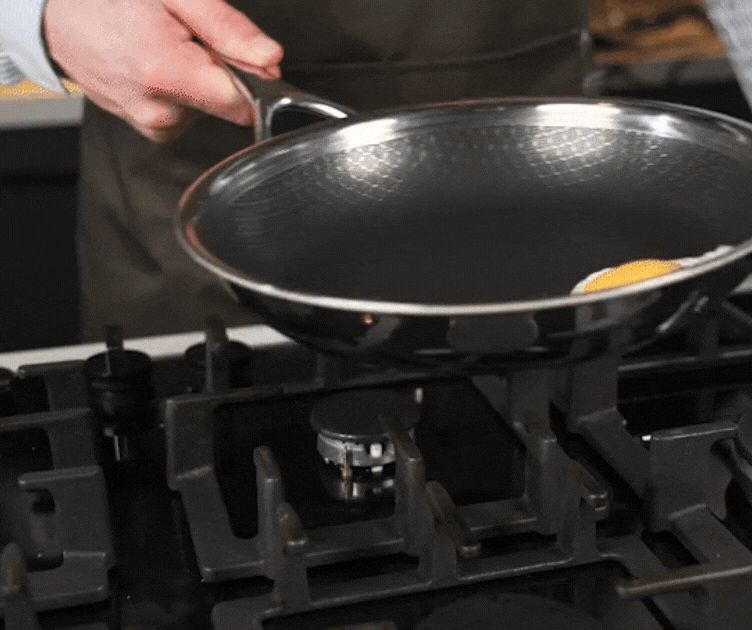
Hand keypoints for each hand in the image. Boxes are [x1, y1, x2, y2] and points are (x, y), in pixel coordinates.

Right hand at [44, 0, 283, 141]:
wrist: (53, 13)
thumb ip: (227, 28)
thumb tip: (270, 58)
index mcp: (165, 73)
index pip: (243, 104)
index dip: (255, 78)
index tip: (248, 58)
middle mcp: (158, 110)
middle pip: (226, 104)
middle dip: (220, 70)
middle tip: (187, 39)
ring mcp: (151, 124)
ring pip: (207, 108)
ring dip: (198, 79)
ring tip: (165, 47)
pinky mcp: (148, 127)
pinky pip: (185, 112)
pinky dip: (180, 90)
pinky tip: (157, 64)